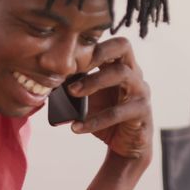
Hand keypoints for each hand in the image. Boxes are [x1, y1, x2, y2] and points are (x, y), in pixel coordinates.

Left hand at [67, 37, 152, 163]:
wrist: (124, 146)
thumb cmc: (105, 116)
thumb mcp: (87, 99)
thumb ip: (73, 86)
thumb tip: (47, 78)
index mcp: (120, 64)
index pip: (109, 42)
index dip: (90, 44)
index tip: (66, 54)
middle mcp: (134, 73)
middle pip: (122, 46)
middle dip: (97, 52)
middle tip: (73, 65)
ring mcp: (141, 90)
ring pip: (121, 74)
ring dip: (93, 81)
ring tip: (72, 92)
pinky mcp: (142, 112)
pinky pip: (119, 112)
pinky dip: (95, 120)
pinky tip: (77, 127)